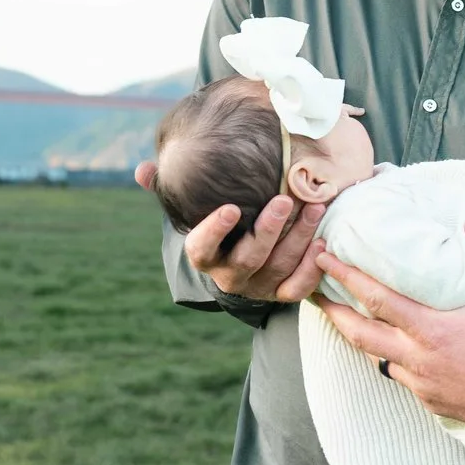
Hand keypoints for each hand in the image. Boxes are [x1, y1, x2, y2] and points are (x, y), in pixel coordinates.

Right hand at [136, 159, 325, 302]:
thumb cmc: (218, 224)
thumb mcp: (193, 206)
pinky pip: (298, 289)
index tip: (229, 208)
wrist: (241, 260)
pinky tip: (322, 241)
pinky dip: (311, 268)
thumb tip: (141, 171)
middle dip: (268, 230)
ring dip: (298, 239)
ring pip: (278, 268)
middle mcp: (229, 276)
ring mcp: (257, 287)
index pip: (201, 248)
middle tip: (284, 199)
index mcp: (204, 255)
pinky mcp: (281, 294)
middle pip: (248, 258)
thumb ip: (167, 187)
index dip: (214, 231)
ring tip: (314, 207)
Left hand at [313, 217, 464, 462]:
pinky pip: (401, 376)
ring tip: (345, 319)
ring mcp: (421, 385)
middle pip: (358, 334)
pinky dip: (391, 359)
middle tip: (311, 293)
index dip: (345, 277)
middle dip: (332, 312)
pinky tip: (394, 349)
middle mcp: (417, 360)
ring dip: (359, 337)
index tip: (322, 258)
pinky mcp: (431, 402)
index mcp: (430, 331)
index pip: (375, 299)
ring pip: (377, 358)